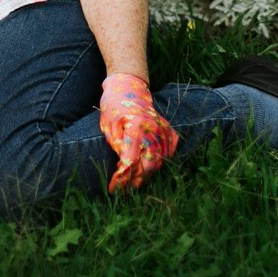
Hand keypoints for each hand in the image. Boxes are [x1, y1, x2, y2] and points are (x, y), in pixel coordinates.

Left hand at [97, 72, 177, 192]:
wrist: (129, 87)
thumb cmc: (114, 106)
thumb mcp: (108, 126)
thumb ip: (117, 147)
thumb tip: (124, 167)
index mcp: (136, 127)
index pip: (130, 161)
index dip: (121, 178)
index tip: (112, 189)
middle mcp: (153, 129)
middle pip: (148, 165)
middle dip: (136, 180)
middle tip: (124, 189)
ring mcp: (163, 129)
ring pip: (159, 160)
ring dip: (147, 173)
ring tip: (134, 181)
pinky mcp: (168, 130)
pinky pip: (169, 151)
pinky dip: (161, 161)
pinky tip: (150, 165)